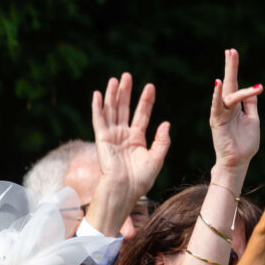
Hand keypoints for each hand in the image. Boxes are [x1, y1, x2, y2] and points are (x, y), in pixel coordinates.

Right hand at [90, 72, 169, 203]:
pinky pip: (98, 119)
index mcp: (137, 139)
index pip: (142, 115)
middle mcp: (123, 135)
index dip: (146, 101)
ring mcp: (112, 136)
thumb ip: (162, 141)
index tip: (150, 87)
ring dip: (113, 95)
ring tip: (116, 79)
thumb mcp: (156, 159)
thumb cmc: (141, 179)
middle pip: (125, 108)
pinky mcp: (101, 139)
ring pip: (112, 110)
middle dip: (127, 92)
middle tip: (128, 75)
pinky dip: (98, 107)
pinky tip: (98, 94)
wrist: (125, 190)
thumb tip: (166, 123)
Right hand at [211, 49, 262, 174]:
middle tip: (231, 50)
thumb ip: (251, 106)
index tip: (238, 57)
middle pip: (229, 83)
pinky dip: (217, 94)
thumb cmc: (245, 144)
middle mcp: (227, 107)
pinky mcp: (217, 120)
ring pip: (226, 92)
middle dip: (231, 67)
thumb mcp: (253, 121)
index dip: (238, 73)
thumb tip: (254, 90)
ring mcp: (221, 113)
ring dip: (228, 74)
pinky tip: (218, 82)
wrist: (238, 162)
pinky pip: (217, 105)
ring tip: (231, 57)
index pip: (237, 86)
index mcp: (236, 107)